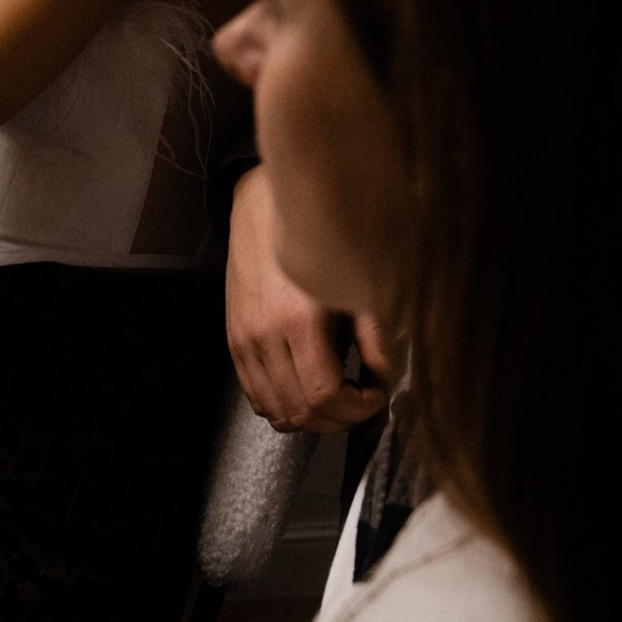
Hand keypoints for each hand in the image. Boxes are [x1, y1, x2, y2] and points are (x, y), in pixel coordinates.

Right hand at [226, 161, 373, 433]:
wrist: (260, 203)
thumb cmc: (313, 234)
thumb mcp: (355, 276)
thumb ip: (374, 332)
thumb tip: (387, 374)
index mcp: (299, 321)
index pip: (324, 397)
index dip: (356, 410)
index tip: (376, 394)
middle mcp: (265, 336)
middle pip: (300, 412)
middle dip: (338, 418)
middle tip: (361, 398)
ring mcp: (244, 340)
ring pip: (275, 411)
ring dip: (310, 416)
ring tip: (335, 392)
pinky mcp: (234, 338)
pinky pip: (254, 395)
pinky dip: (282, 404)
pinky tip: (305, 384)